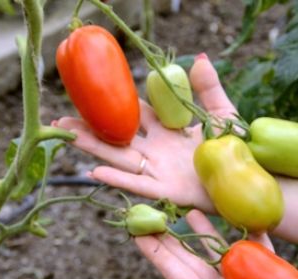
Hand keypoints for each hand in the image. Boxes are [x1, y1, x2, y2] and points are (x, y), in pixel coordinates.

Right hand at [55, 54, 297, 241]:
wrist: (246, 181)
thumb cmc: (235, 149)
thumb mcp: (222, 113)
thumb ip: (208, 88)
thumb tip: (198, 58)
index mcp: (167, 130)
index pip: (135, 113)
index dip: (113, 103)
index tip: (91, 92)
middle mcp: (156, 149)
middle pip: (117, 137)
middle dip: (91, 127)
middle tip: (63, 117)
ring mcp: (158, 170)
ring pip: (119, 158)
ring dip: (94, 149)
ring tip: (68, 137)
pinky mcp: (164, 190)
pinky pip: (136, 184)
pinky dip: (116, 179)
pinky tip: (94, 171)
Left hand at [136, 210, 297, 278]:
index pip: (174, 271)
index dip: (155, 252)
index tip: (136, 233)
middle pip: (189, 256)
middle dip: (171, 237)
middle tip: (154, 214)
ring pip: (218, 249)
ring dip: (204, 230)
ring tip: (189, 210)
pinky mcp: (268, 276)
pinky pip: (257, 249)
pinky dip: (250, 233)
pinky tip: (242, 218)